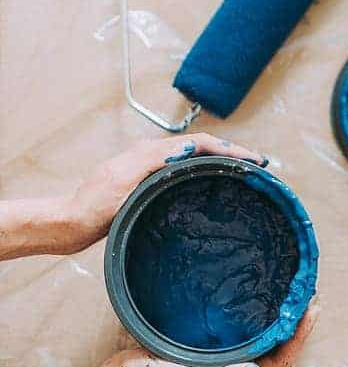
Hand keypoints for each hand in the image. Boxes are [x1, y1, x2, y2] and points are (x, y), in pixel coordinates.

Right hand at [44, 298, 319, 366]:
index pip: (281, 362)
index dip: (300, 336)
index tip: (312, 306)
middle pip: (280, 352)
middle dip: (298, 326)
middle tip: (309, 293)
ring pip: (267, 345)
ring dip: (284, 323)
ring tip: (294, 296)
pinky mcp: (216, 357)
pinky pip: (250, 339)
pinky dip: (264, 322)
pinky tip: (263, 304)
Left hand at [66, 134, 266, 253]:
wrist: (69, 223)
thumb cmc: (94, 209)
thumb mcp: (125, 182)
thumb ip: (154, 162)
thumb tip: (191, 148)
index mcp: (150, 152)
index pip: (200, 143)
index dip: (230, 150)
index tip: (253, 161)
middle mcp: (153, 155)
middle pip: (202, 146)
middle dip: (232, 153)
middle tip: (257, 166)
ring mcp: (151, 168)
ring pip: (196, 157)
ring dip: (222, 161)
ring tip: (244, 172)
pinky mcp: (149, 181)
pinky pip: (186, 169)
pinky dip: (208, 171)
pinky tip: (215, 184)